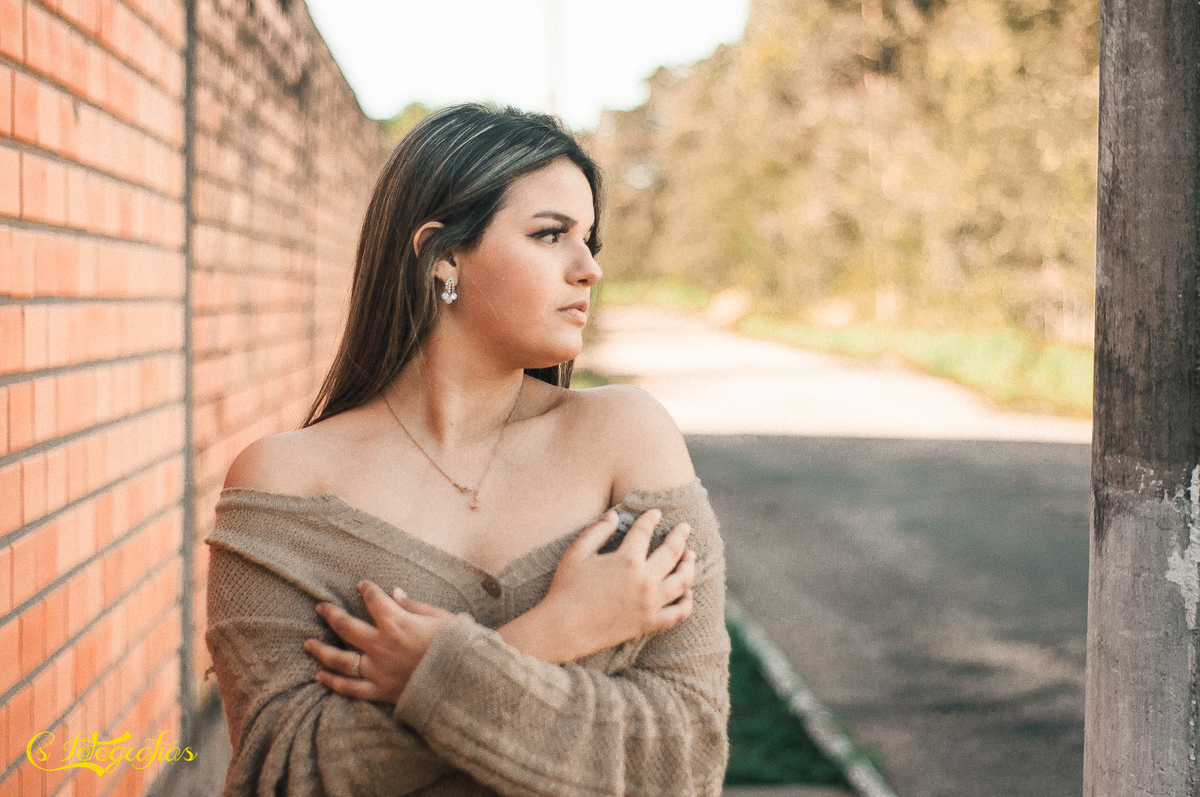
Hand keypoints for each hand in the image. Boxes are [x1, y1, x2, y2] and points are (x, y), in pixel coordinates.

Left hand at [304, 581, 453, 702]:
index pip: (374, 600)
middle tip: (320, 607)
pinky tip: (319, 676)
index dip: (367, 590)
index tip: (362, 585)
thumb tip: (394, 592)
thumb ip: (413, 606)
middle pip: (346, 626)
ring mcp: (378, 671)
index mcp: (397, 622)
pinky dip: (333, 683)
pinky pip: (350, 689)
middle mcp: (381, 645)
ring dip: (321, 649)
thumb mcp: (440, 617)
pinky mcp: (380, 692)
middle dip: (331, 614)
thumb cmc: (459, 646)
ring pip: (340, 659)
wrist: (466, 682)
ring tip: (307, 643)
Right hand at [500, 508, 696, 662]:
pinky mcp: (649, 623)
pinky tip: (687, 592)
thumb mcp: (577, 552)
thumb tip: (614, 515)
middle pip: (672, 552)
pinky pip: (678, 613)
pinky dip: (687, 601)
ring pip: (682, 581)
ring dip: (689, 565)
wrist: (564, 628)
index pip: (645, 531)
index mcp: (627, 560)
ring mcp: (650, 603)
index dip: (651, 519)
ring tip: (690, 556)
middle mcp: (644, 580)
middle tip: (685, 527)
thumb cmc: (567, 588)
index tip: (656, 513)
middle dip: (680, 536)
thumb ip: (597, 531)